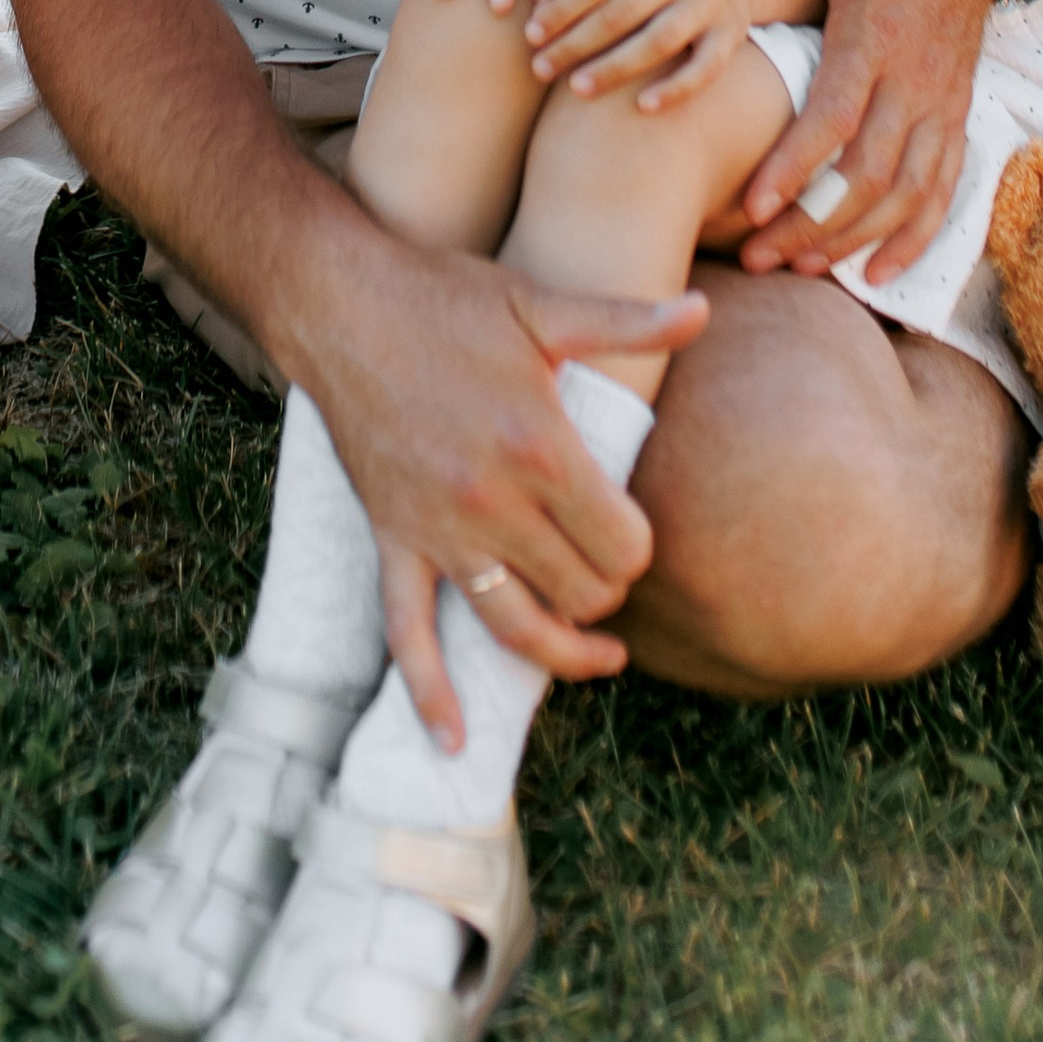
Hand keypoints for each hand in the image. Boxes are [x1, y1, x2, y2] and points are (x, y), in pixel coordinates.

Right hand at [303, 233, 703, 743]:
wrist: (340, 302)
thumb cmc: (445, 299)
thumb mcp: (541, 303)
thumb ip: (626, 320)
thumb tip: (703, 311)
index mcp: (540, 447)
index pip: (623, 544)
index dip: (640, 546)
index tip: (634, 527)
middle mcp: (493, 503)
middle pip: (581, 591)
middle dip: (608, 588)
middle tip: (612, 564)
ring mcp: (440, 530)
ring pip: (516, 626)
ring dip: (562, 650)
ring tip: (598, 654)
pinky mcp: (394, 539)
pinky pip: (408, 634)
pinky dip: (430, 693)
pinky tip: (451, 742)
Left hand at [522, 0, 752, 108]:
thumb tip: (537, 10)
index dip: (561, 8)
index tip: (529, 35)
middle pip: (622, 12)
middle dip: (575, 43)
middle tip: (538, 68)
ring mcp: (711, 1)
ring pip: (657, 41)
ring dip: (613, 68)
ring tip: (575, 89)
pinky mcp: (733, 33)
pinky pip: (704, 68)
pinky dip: (674, 89)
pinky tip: (642, 108)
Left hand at [723, 0, 1000, 282]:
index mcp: (878, 33)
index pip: (836, 116)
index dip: (795, 166)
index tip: (752, 204)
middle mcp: (916, 79)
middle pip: (867, 174)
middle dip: (810, 223)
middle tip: (756, 256)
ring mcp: (942, 101)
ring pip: (906, 194)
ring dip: (854, 239)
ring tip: (797, 268)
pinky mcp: (957, 111)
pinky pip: (945, 188)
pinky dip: (916, 236)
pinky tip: (879, 272)